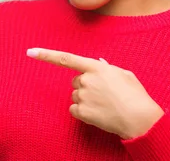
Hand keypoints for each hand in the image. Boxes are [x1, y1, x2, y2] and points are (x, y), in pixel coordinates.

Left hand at [27, 48, 163, 138]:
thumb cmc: (135, 95)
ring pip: (76, 96)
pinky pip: (74, 109)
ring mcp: (83, 97)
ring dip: (86, 99)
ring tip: (105, 104)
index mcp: (97, 68)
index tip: (31, 52)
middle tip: (103, 93)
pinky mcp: (81, 112)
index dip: (47, 55)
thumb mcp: (124, 75)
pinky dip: (83, 111)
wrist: (139, 118)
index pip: (67, 59)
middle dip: (85, 85)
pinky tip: (98, 112)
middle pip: (75, 81)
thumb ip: (108, 69)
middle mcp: (87, 80)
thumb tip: (98, 65)